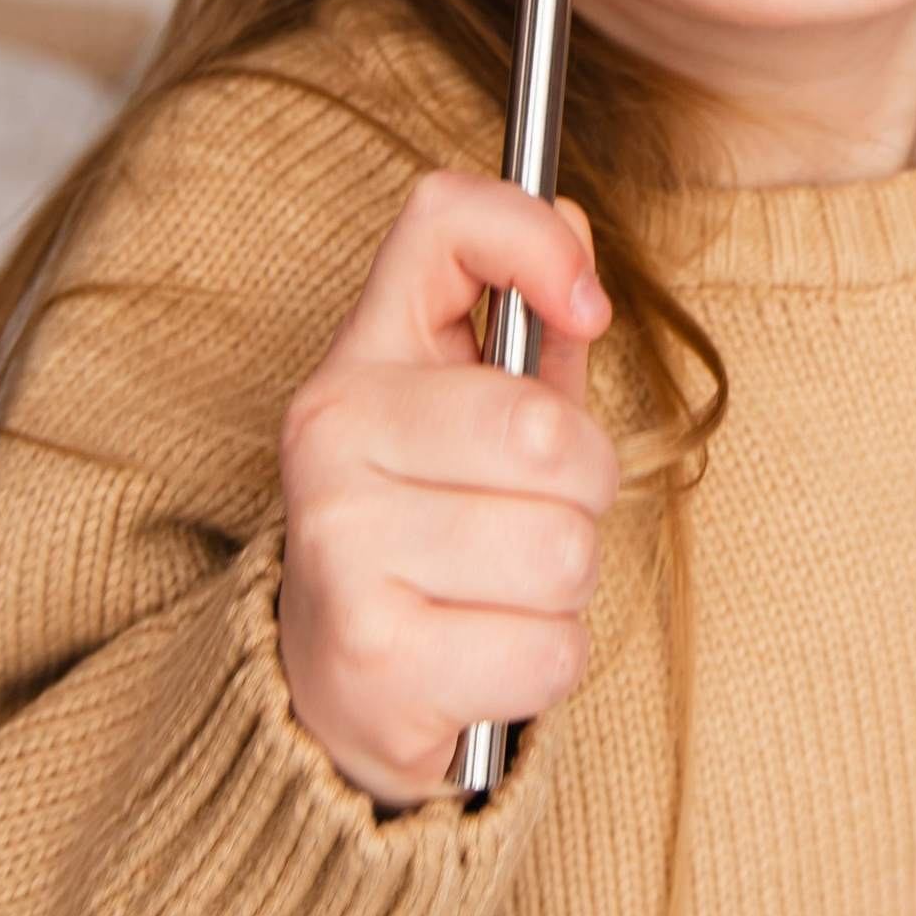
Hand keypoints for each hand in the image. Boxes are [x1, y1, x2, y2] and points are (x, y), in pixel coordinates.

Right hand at [277, 173, 618, 805]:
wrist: (326, 692)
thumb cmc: (425, 533)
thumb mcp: (470, 415)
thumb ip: (528, 326)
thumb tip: (575, 238)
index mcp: (359, 362)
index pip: (445, 223)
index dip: (538, 242)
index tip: (589, 310)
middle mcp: (331, 440)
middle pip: (548, 432)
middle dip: (584, 488)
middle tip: (533, 515)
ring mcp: (342, 550)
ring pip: (562, 551)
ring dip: (563, 588)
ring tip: (498, 592)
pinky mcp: (374, 660)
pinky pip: (550, 650)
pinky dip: (544, 662)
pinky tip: (482, 656)